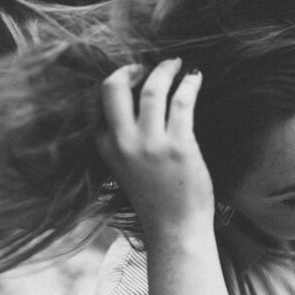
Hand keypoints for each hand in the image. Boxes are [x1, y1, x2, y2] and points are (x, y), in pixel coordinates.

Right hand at [97, 59, 213, 231]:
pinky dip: (189, 84)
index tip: (132, 79)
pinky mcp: (179, 146)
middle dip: (130, 69)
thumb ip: (125, 145)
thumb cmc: (157, 203)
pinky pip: (182, 101)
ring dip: (165, 70)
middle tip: (147, 66)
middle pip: (114, 88)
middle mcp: (124, 144)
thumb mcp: (126, 173)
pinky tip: (195, 77)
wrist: (176, 230)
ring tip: (176, 64)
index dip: (116, 85)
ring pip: (152, 89)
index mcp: (108, 150)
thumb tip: (140, 112)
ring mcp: (151, 144)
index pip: (99, 105)